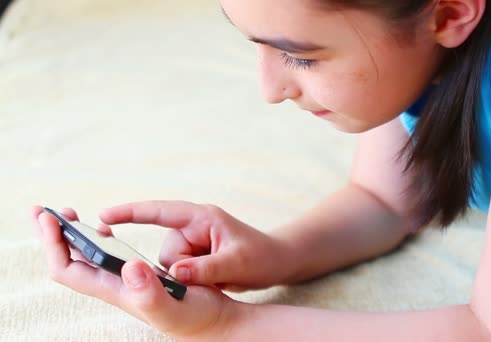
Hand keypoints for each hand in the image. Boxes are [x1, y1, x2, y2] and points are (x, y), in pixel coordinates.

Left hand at [31, 206, 237, 340]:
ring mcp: (124, 280)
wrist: (211, 321)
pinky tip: (102, 230)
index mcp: (116, 290)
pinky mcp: (137, 275)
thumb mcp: (173, 308)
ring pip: (85, 257)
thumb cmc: (194, 317)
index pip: (68, 268)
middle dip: (52, 236)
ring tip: (66, 215)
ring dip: (71, 236)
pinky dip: (97, 238)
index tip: (49, 218)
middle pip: (69, 261)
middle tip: (42, 210)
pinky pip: (106, 255)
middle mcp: (114, 285)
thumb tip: (129, 267)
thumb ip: (150, 293)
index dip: (54, 244)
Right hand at [99, 201, 288, 291]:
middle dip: (181, 271)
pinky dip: (191, 283)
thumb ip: (206, 268)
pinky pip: (179, 273)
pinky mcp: (194, 256)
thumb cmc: (262, 256)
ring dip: (188, 279)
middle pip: (165, 253)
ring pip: (170, 267)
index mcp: (201, 217)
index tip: (102, 216)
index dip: (130, 213)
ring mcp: (193, 242)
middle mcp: (193, 227)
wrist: (278, 263)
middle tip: (211, 276)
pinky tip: (213, 283)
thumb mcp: (236, 262)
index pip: (159, 211)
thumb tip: (174, 273)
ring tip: (217, 279)